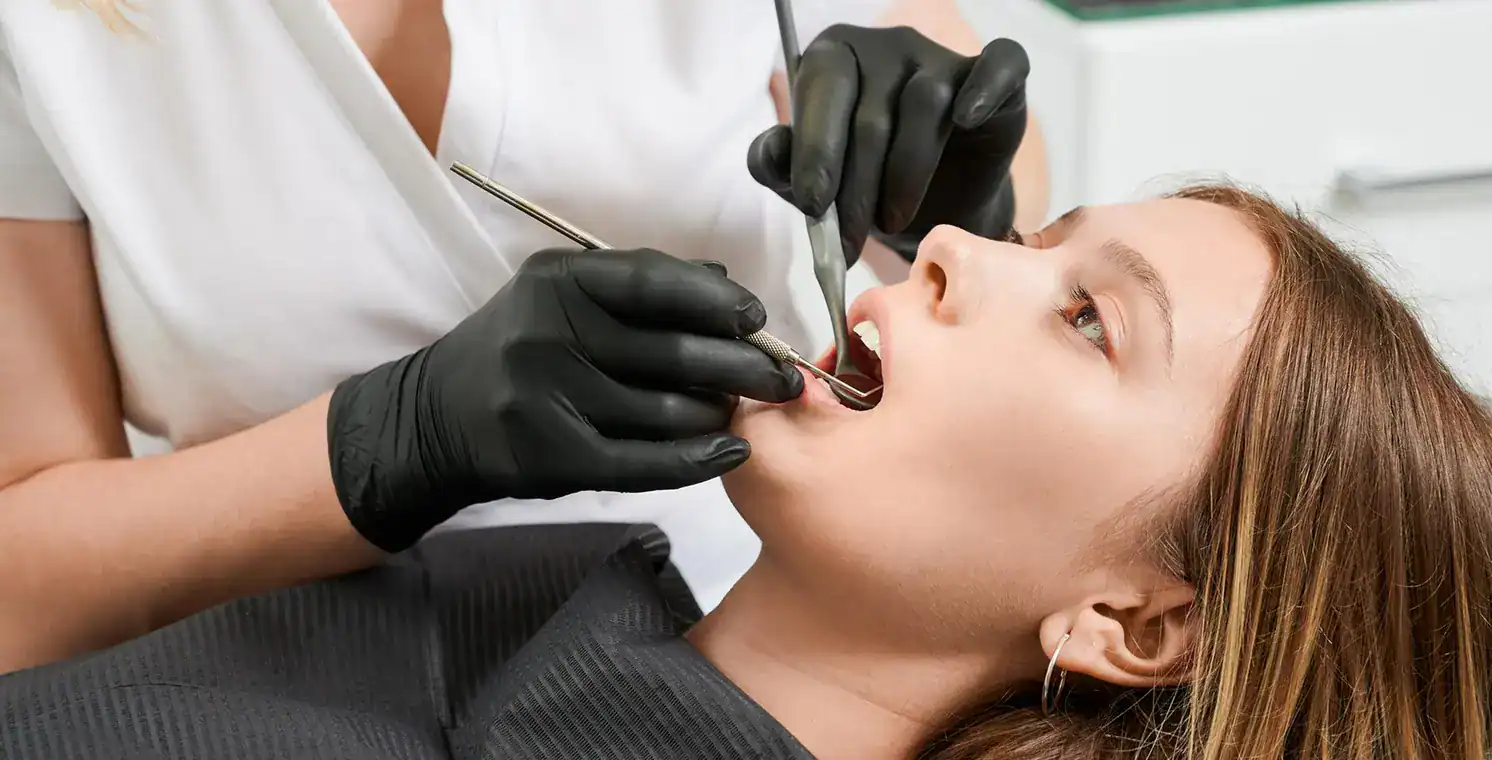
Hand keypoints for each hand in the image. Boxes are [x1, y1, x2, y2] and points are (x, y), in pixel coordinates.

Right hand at [326, 249, 803, 551]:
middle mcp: (546, 333)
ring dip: (718, 415)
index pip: (656, 282)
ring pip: (665, 411)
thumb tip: (726, 283)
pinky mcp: (549, 457)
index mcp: (556, 281)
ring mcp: (544, 398)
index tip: (756, 319)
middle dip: (742, 366)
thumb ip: (641, 285)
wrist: (438, 417)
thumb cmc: (521, 348)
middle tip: (781, 376)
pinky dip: (697, 460)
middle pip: (673, 352)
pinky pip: (644, 463)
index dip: (719, 301)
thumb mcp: (564, 296)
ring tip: (740, 411)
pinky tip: (729, 452)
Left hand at [748, 26, 1029, 262]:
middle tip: (848, 243)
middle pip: (871, 110)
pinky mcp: (998, 78)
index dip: (816, 148)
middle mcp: (888, 46)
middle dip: (855, 187)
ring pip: (924, 105)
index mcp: (835, 58)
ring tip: (892, 223)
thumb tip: (770, 151)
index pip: (823, 88)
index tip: (812, 204)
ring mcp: (942, 57)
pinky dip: (985, 88)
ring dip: (905, 176)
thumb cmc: (865, 188)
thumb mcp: (813, 187)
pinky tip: (966, 118)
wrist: (934, 213)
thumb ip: (781, 166)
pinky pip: (1000, 64)